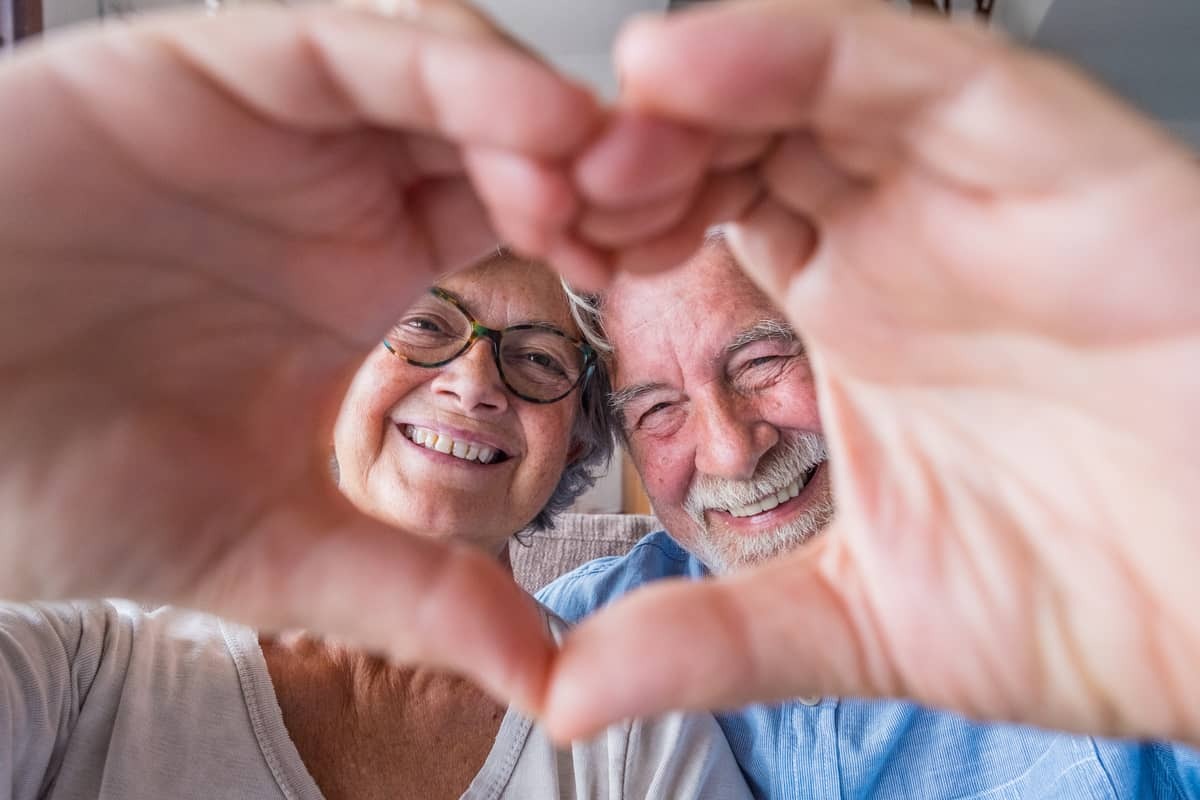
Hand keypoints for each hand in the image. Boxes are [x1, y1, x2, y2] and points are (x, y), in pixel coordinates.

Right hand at [0, 5, 600, 709]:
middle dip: (595, 173)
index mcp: (364, 282)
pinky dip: (451, 69)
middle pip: (505, 146)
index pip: (519, 234)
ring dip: (541, 122)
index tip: (667, 291)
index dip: (601, 250)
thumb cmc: (55, 476)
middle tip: (670, 217)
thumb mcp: (261, 544)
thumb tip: (547, 678)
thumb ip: (405, 595)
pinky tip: (536, 123)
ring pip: (448, 81)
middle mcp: (337, 191)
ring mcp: (282, 125)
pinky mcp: (210, 67)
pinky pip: (353, 43)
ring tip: (611, 182)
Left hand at [547, 0, 1199, 744]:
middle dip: (621, 157)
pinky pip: (909, 66)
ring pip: (802, 81)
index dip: (603, 227)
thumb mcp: (859, 619)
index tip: (524, 254)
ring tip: (589, 148)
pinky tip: (677, 67)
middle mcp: (896, 236)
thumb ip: (711, 639)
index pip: (696, 224)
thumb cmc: (1098, 590)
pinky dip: (792, 51)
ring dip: (680, 101)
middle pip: (728, 139)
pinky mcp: (1047, 151)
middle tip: (534, 195)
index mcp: (846, 318)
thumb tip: (567, 696)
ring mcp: (966, 185)